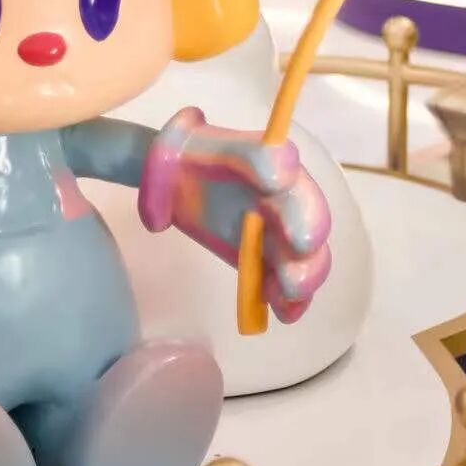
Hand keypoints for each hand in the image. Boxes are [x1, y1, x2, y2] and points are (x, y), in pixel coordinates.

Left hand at [140, 108, 331, 323]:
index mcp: (247, 153)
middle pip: (301, 200)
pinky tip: (287, 312)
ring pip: (308, 244)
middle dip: (306, 220)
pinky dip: (295, 297)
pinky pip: (292, 277)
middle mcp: (275, 187)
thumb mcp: (159, 163)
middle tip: (300, 244)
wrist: (183, 182)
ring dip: (308, 266)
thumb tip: (158, 220)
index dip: (271, 164)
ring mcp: (278, 225)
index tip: (273, 181)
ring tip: (292, 287)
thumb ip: (157, 186)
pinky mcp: (273, 257)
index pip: (262, 153)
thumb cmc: (175, 168)